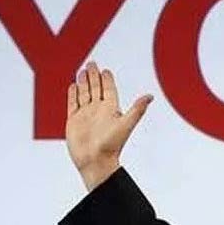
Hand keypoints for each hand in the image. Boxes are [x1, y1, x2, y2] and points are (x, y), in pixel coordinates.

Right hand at [65, 61, 152, 190]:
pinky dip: (73, 94)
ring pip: (84, 94)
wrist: (95, 161)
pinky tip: (73, 86)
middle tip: (91, 63)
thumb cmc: (112, 145)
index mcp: (110, 109)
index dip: (107, 80)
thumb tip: (151, 96)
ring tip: (82, 71)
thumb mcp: (126, 124)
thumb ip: (137, 109)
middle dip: (93, 76)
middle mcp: (98, 111)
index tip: (106, 70)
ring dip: (83, 82)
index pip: (108, 90)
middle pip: (95, 88)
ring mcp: (85, 115)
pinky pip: (73, 104)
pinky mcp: (74, 121)